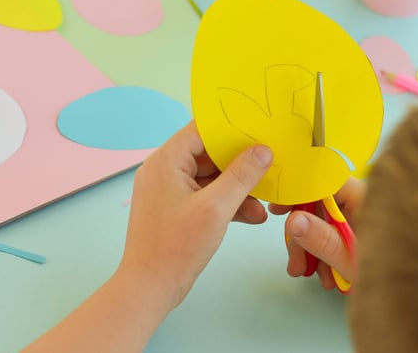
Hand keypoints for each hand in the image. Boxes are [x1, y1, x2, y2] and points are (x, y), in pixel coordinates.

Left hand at [118, 121, 272, 309]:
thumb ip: (242, 175)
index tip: (260, 132)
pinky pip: (205, 196)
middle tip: (268, 168)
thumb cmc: (176, 247)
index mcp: (167, 160)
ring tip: (264, 204)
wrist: (149, 287)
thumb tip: (263, 150)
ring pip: (210, 178)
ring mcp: (168, 190)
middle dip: (240, 165)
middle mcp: (164, 169)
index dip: (232, 130)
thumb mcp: (216, 208)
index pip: (202, 130)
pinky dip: (226, 204)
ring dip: (237, 189)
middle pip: (209, 154)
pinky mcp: (175, 209)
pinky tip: (251, 216)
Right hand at [269, 178, 366, 289]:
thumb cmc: (399, 278)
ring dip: (312, 248)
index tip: (281, 207)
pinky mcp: (363, 231)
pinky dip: (325, 252)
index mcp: (367, 199)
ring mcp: (364, 216)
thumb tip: (294, 221)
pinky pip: (335, 232)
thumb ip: (323, 241)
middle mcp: (365, 202)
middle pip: (321, 203)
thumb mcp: (353, 262)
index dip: (300, 190)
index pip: (327, 180)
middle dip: (303, 232)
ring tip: (311, 275)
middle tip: (296, 261)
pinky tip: (326, 274)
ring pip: (324, 221)